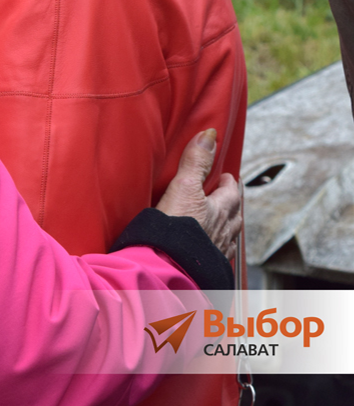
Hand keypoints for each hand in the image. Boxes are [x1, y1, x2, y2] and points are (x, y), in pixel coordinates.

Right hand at [156, 128, 241, 257]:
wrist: (170, 266)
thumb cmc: (177, 228)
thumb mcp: (183, 187)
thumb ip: (196, 162)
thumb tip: (209, 135)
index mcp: (220, 211)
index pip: (232, 194)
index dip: (229, 183)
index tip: (226, 176)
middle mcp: (223, 232)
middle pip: (235, 216)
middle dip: (233, 204)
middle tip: (228, 196)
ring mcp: (217, 252)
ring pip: (229, 237)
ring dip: (228, 227)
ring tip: (222, 223)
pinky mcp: (207, 269)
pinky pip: (219, 256)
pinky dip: (217, 249)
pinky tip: (210, 251)